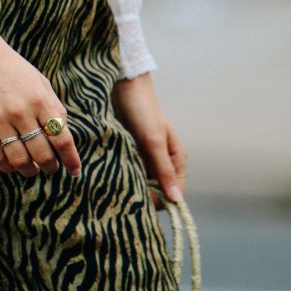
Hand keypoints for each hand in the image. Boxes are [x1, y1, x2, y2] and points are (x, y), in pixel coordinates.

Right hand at [0, 3, 82, 178]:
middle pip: (42, 154)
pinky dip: (7, 167)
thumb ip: (53, 106)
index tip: (75, 171)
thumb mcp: (39, 80)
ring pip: (19, 160)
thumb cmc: (11, 65)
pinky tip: (12, 166)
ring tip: (32, 169)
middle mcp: (22, 111)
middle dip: (51, 167)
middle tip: (52, 169)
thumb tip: (63, 133)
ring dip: (30, 170)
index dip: (71, 159)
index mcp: (40, 99)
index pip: (62, 139)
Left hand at [111, 72, 185, 205]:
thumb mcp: (154, 142)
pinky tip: (113, 178)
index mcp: (175, 158)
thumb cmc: (143, 111)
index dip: (163, 201)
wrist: (124, 85)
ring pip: (143, 179)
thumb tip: (177, 200)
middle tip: (127, 200)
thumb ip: (164, 170)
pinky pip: (131, 168)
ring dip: (134, 185)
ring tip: (118, 191)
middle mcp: (163, 158)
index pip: (176, 190)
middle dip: (146, 195)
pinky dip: (125, 174)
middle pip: (159, 187)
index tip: (143, 206)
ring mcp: (146, 154)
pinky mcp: (131, 149)